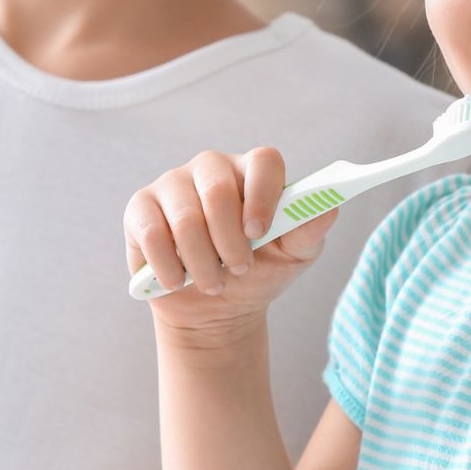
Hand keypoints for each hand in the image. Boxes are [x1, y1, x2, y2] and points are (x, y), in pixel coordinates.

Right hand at [123, 148, 335, 341]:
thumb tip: (329, 205)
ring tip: (213, 284)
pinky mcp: (140, 208)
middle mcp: (211, 169)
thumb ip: (310, 228)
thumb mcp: (293, 256)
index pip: (263, 161)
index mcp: (252, 172)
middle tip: (239, 269)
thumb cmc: (258, 273)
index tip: (260, 233)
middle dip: (229, 240)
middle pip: (218, 188)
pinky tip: (178, 281)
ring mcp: (172, 185)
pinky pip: (151, 231)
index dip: (263, 194)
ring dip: (202, 262)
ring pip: (185, 216)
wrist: (214, 308)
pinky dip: (168, 266)